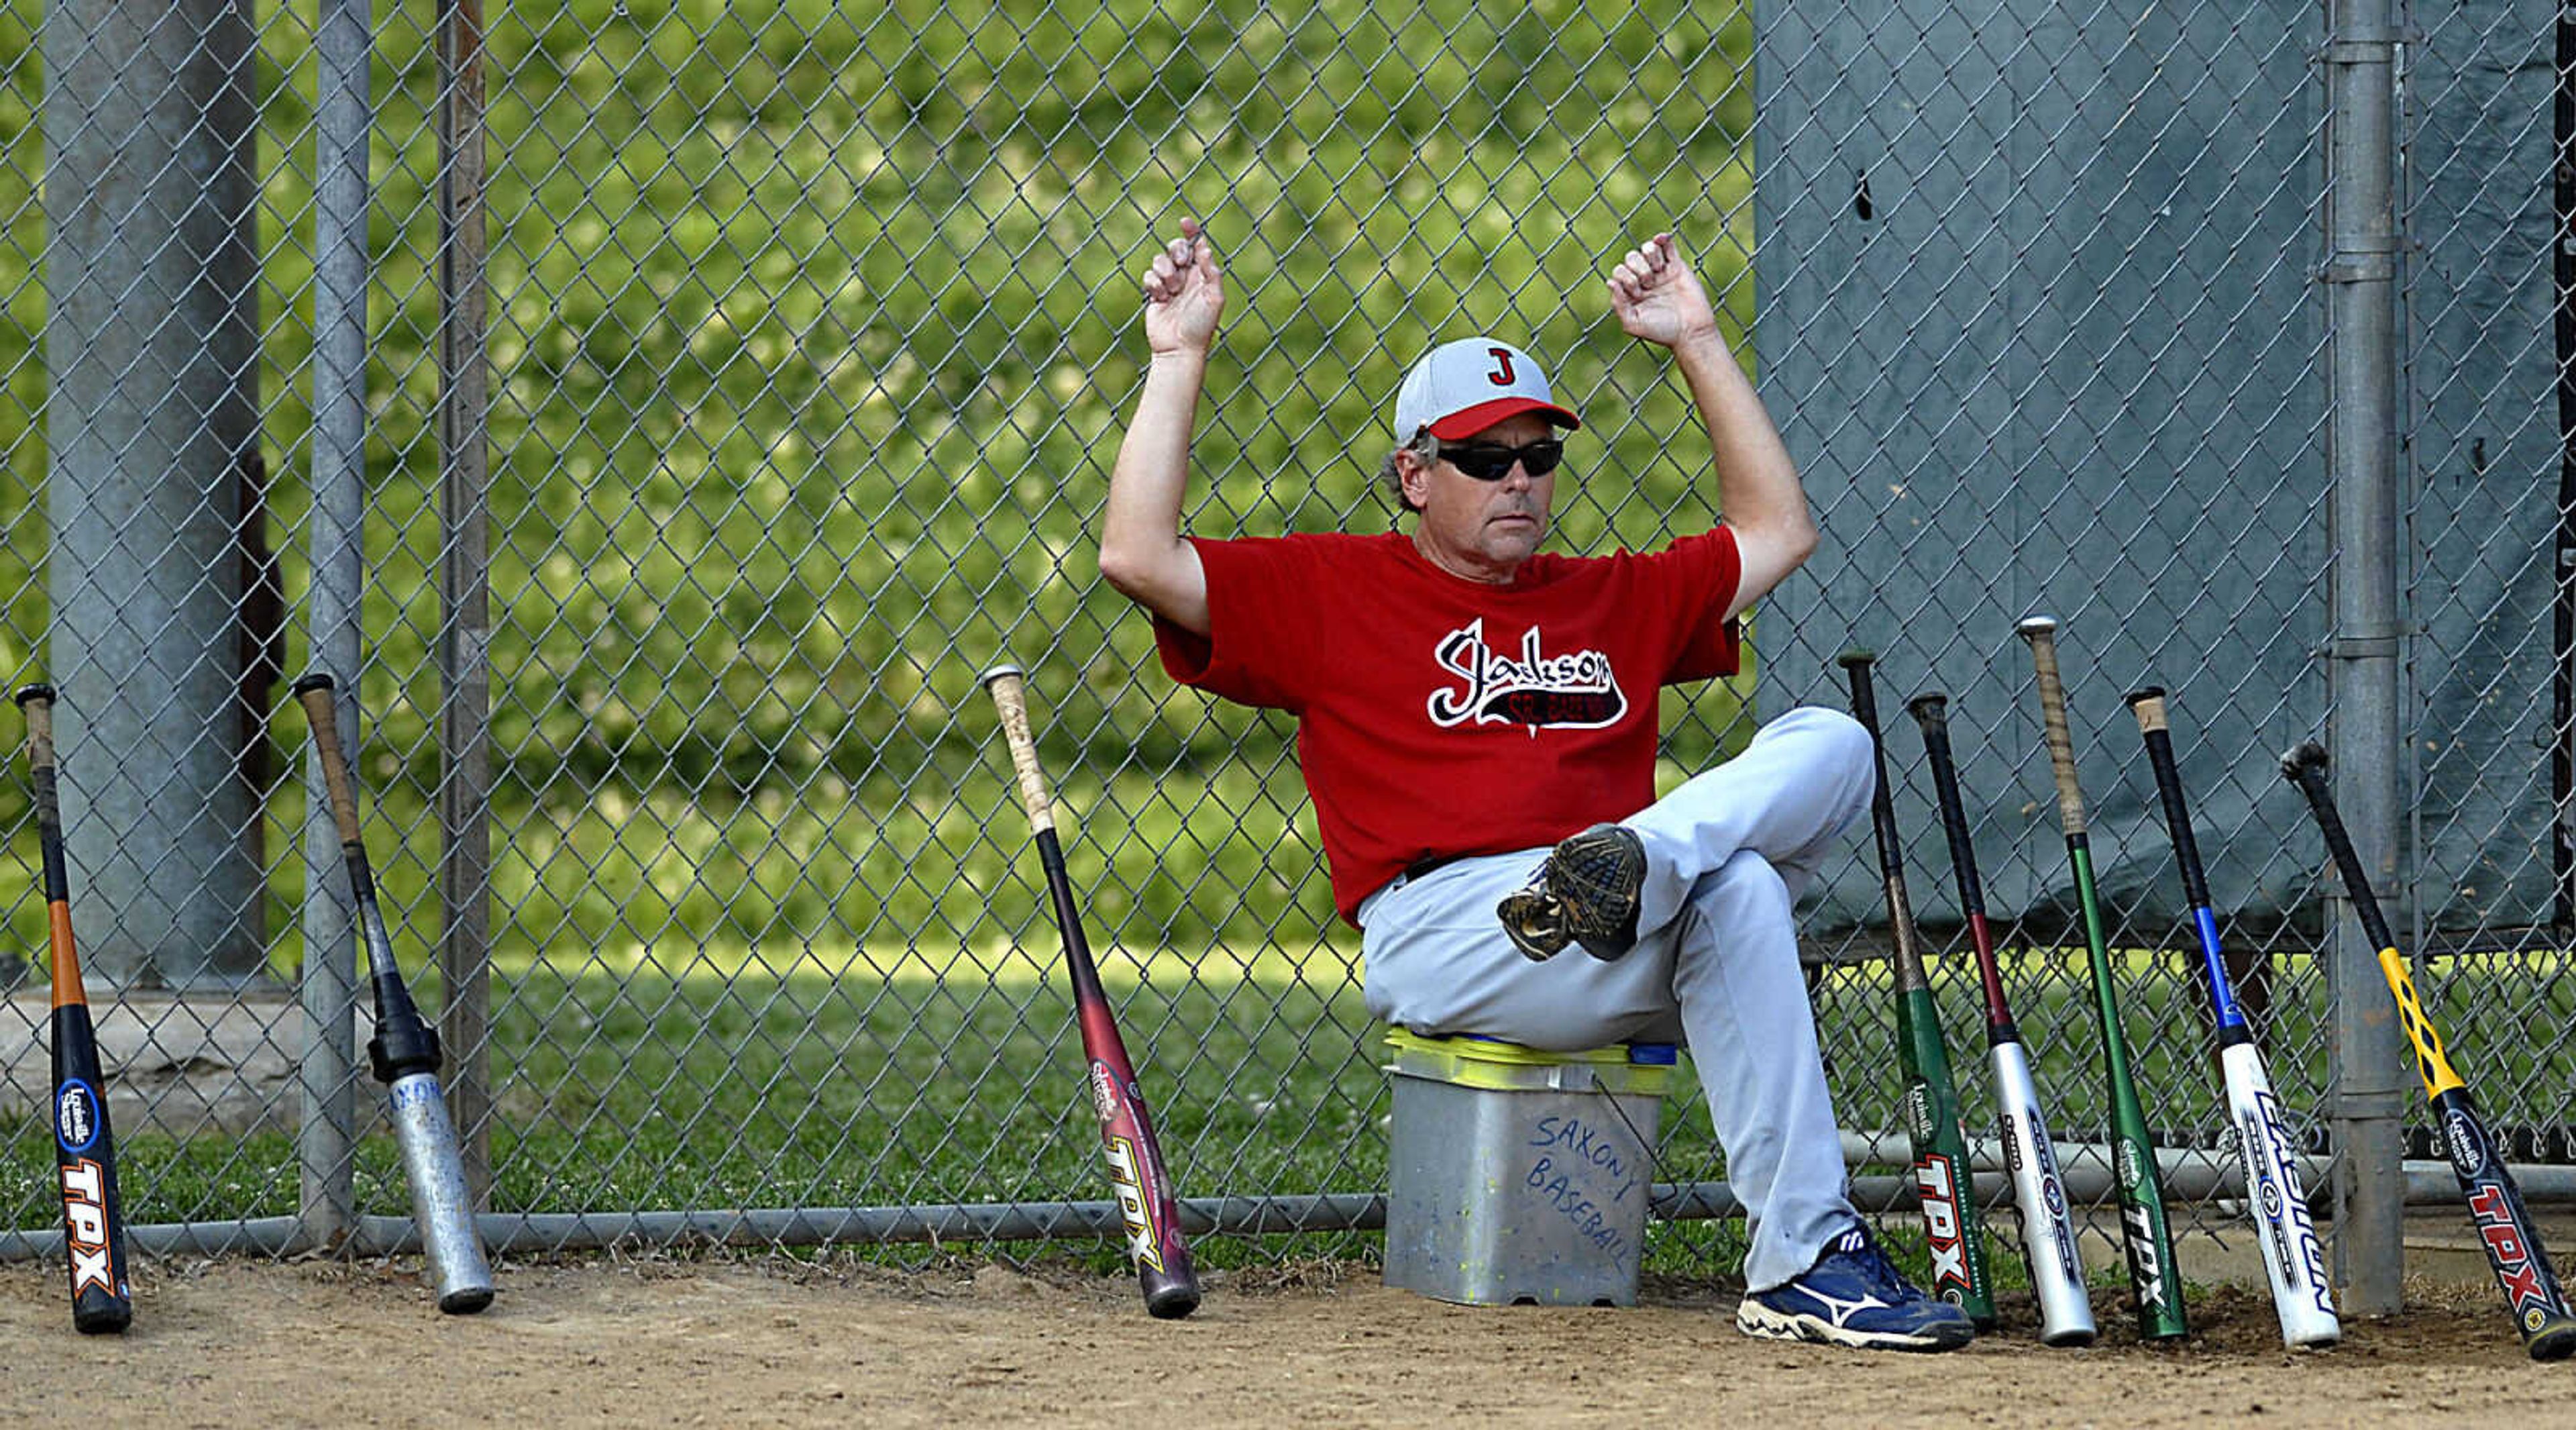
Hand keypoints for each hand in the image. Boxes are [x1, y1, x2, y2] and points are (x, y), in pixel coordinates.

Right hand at [1141, 217, 1223, 355]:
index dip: (1191, 232)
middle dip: (1175, 251)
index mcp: (1203, 275)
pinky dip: (1154, 284)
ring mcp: (1169, 284)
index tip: (1185, 222)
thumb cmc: (1201, 326)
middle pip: (1176, 249)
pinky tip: (1161, 298)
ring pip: (1160, 260)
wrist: (1179, 348)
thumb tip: (1205, 249)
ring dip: (1165, 272)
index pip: (1197, 247)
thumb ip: (1211, 273)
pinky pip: (1148, 276)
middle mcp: (1186, 277)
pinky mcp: (1154, 293)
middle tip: (1180, 263)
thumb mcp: (1214, 299)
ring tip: (1171, 291)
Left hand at [1607, 233, 1721, 353]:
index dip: (1625, 278)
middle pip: (1631, 257)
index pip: (1619, 272)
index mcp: (1631, 292)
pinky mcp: (1677, 266)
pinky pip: (1667, 246)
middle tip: (1648, 283)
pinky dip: (1662, 238)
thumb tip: (1610, 282)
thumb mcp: (1633, 323)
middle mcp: (1644, 280)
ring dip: (1649, 255)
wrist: (1691, 331)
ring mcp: (1661, 272)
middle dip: (1637, 267)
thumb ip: (1618, 304)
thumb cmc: (1662, 331)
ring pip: (1648, 249)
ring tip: (1658, 271)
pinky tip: (1661, 239)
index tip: (1637, 293)